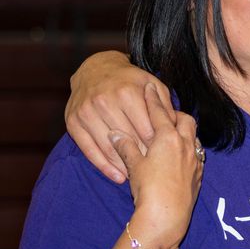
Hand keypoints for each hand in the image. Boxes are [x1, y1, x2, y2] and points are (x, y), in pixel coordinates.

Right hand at [67, 51, 172, 182]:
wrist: (94, 69)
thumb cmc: (129, 80)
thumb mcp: (151, 84)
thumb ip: (163, 104)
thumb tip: (177, 125)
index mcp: (128, 94)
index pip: (147, 129)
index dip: (158, 147)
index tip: (166, 161)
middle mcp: (106, 102)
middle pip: (129, 140)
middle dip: (143, 158)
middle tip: (155, 174)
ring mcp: (87, 112)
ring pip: (109, 147)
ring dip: (124, 166)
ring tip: (138, 179)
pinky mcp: (73, 122)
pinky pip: (89, 149)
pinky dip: (104, 166)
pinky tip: (117, 176)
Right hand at [112, 85, 202, 248]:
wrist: (167, 216)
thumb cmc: (148, 188)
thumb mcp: (134, 165)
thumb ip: (126, 146)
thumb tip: (115, 135)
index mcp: (168, 138)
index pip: (159, 112)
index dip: (153, 98)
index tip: (148, 86)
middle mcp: (185, 144)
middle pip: (184, 119)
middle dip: (174, 113)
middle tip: (164, 112)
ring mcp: (194, 158)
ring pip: (192, 136)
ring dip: (183, 131)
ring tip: (171, 132)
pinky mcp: (198, 173)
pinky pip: (195, 153)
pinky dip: (187, 148)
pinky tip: (178, 153)